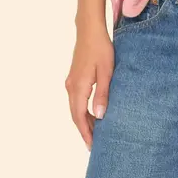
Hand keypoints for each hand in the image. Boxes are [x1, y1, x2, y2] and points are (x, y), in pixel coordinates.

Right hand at [65, 23, 113, 150]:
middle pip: (75, 115)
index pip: (79, 117)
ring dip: (84, 120)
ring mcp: (71, 82)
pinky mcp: (74, 77)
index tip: (92, 146)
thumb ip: (102, 94)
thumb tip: (99, 116)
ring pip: (75, 108)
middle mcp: (71, 87)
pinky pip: (76, 100)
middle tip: (95, 144)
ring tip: (96, 131)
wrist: (89, 30)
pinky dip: (83, 110)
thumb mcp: (106, 71)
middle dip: (85, 130)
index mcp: (78, 88)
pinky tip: (92, 112)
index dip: (86, 133)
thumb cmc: (101, 49)